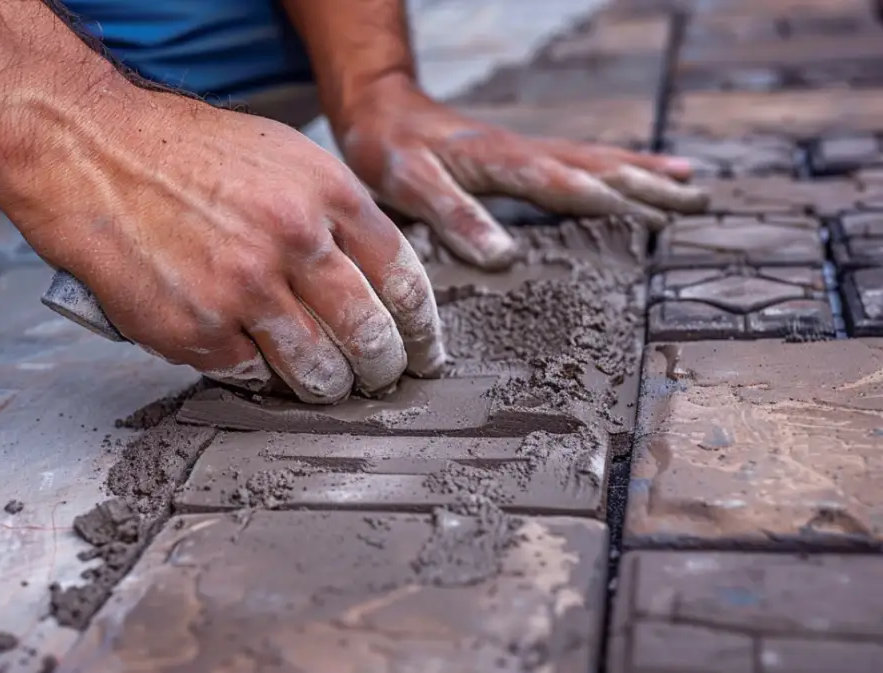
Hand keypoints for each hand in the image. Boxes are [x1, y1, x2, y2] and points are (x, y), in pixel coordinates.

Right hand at [9, 86, 444, 403]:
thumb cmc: (181, 152)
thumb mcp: (282, 157)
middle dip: (383, 369)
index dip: (422, 329)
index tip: (423, 351)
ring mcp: (244, 290)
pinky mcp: (196, 330)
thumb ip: (333, 214)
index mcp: (326, 194)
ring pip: (317, 370)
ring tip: (324, 384)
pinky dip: (257, 376)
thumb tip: (375, 277)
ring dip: (327, 386)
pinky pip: (249, 375)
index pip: (403, 281)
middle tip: (380, 379)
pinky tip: (255, 364)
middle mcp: (294, 242)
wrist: (91, 151)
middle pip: (370, 335)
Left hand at [333, 75, 708, 268]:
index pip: (564, 184)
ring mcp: (528, 152)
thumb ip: (454, 217)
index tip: (654, 218)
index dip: (608, 201)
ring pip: (597, 161)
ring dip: (643, 174)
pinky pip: (580, 162)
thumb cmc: (390, 149)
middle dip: (647, 185)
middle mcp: (525, 152)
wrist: (379, 111)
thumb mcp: (411, 185)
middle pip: (597, 168)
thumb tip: (503, 258)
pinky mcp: (522, 156)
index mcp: (503, 161)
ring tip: (690, 185)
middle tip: (696, 203)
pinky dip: (617, 167)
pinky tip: (637, 174)